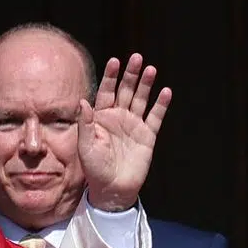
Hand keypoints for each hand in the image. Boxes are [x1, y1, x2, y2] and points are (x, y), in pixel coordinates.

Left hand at [78, 53, 171, 210]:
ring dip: (146, 85)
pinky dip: (160, 105)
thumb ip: (85, 123)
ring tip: (151, 69)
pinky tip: (165, 92)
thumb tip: (82, 101)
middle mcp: (118, 117)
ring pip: (141, 99)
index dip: (110, 76)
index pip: (106, 91)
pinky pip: (155, 117)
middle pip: (126, 90)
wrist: (112, 189)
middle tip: (137, 58)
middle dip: (131, 74)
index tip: (114, 60)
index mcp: (101, 117)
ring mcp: (133, 125)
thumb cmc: (94, 168)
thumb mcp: (85, 146)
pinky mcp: (147, 136)